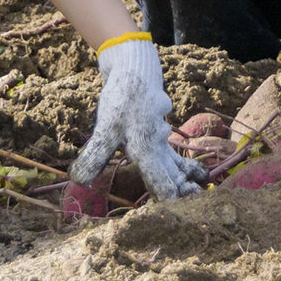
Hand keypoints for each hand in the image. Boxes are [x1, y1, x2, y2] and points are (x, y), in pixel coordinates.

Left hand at [74, 38, 204, 202]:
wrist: (135, 64)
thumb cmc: (122, 98)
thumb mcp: (106, 127)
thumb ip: (96, 155)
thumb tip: (79, 180)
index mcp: (148, 149)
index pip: (162, 183)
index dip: (169, 199)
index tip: (177, 215)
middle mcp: (158, 143)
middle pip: (174, 171)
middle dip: (186, 188)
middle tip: (199, 201)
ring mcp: (160, 131)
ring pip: (175, 158)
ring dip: (186, 173)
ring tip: (200, 183)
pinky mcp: (157, 122)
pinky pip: (171, 146)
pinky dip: (180, 158)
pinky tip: (184, 160)